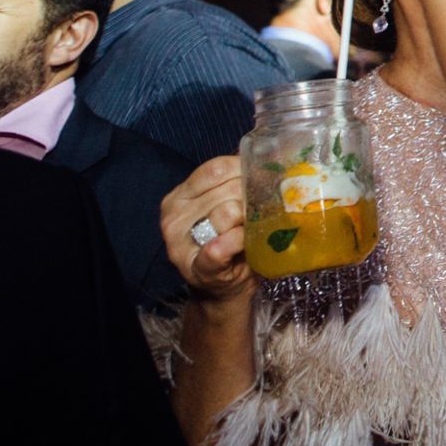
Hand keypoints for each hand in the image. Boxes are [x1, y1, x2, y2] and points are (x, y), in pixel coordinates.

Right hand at [160, 156, 254, 301]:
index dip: (244, 170)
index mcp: (180, 195)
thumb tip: (271, 157)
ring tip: (252, 228)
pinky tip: (243, 242)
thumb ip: (236, 182)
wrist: (223, 288)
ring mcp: (180, 244)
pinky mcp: (197, 268)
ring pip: (227, 213)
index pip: (216, 168)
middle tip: (259, 211)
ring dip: (248, 220)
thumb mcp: (226, 204)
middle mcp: (173, 216)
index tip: (261, 180)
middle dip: (251, 198)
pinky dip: (235, 242)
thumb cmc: (230, 238)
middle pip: (227, 190)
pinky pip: (221, 247)